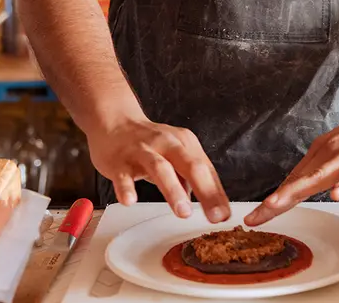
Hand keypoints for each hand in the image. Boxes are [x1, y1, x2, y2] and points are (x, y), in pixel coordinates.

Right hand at [86, 118, 230, 222]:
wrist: (114, 122)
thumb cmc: (148, 143)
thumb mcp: (174, 154)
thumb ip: (189, 178)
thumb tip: (205, 202)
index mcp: (185, 144)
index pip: (206, 170)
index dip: (217, 194)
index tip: (224, 216)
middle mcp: (167, 144)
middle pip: (190, 166)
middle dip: (205, 192)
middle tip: (213, 216)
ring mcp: (142, 151)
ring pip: (160, 168)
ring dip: (173, 190)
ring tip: (183, 211)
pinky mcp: (119, 160)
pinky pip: (123, 175)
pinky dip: (127, 188)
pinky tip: (130, 201)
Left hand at [244, 89, 338, 225]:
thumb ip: (328, 168)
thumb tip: (309, 183)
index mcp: (323, 151)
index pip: (293, 180)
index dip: (274, 201)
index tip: (255, 216)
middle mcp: (331, 152)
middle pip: (298, 181)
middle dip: (274, 202)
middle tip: (253, 218)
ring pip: (320, 176)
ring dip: (295, 191)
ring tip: (276, 205)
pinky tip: (338, 195)